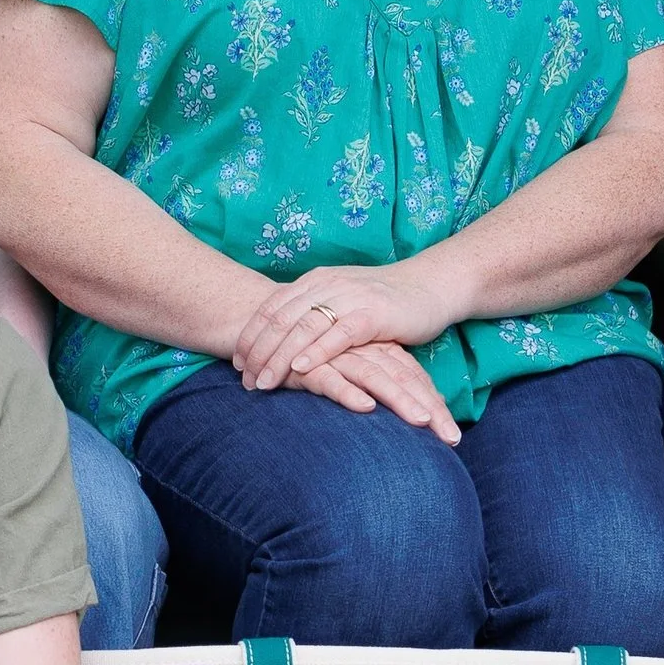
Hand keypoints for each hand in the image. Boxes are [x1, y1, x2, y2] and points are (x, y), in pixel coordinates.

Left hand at [232, 260, 454, 392]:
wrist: (428, 287)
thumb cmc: (382, 302)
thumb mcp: (340, 302)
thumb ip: (312, 313)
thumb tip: (280, 338)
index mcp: (315, 281)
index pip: (272, 308)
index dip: (250, 335)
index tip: (235, 362)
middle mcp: (327, 286)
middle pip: (281, 319)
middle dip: (258, 352)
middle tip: (243, 380)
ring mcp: (350, 298)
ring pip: (304, 327)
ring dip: (279, 357)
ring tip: (263, 382)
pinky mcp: (373, 314)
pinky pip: (339, 334)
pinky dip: (317, 352)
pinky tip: (300, 369)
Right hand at [295, 338, 461, 441]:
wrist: (268, 325)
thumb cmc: (316, 353)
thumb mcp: (353, 366)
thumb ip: (380, 383)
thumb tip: (414, 413)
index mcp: (379, 352)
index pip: (414, 380)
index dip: (436, 407)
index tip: (453, 438)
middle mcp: (365, 352)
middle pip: (404, 381)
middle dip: (429, 409)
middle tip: (450, 437)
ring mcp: (339, 356)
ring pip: (376, 378)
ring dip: (400, 400)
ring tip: (421, 422)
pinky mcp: (309, 365)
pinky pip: (331, 379)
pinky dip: (349, 392)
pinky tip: (366, 406)